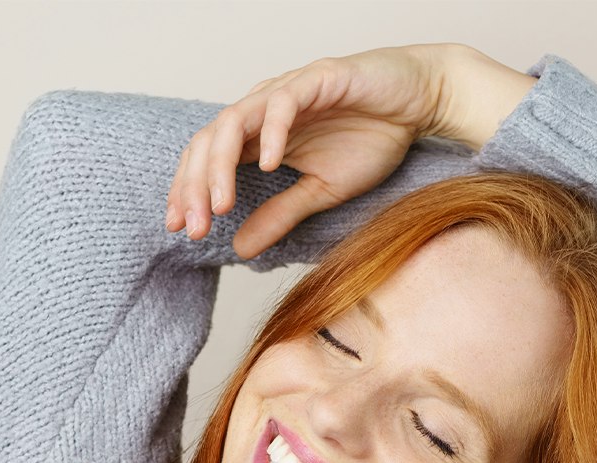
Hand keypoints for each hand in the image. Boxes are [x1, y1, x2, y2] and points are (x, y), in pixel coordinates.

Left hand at [164, 43, 455, 259]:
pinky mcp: (317, 78)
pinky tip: (269, 166)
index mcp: (259, 137)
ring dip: (221, 165)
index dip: (189, 193)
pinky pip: (284, 102)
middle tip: (193, 228)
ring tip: (220, 204)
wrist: (415, 105)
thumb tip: (240, 249)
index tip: (182, 230)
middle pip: (209, 143)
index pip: (208, 162)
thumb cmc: (370, 140)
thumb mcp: (321, 192)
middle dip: (195, 187)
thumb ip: (280, 216)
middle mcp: (263, 112)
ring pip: (235, 121)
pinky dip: (272, 133)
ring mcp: (287, 92)